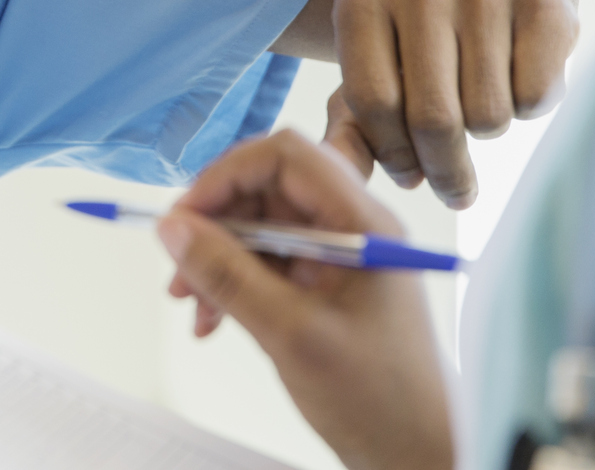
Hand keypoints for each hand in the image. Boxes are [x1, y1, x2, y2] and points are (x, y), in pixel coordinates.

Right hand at [158, 131, 452, 469]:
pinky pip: (271, 262)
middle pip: (268, 189)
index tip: (185, 216)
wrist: (420, 454)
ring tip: (192, 303)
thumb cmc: (380, 400)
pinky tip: (213, 319)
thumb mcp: (291, 334)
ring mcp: (341, 256)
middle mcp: (354, 228)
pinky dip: (235, 283)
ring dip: (218, 258)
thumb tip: (174, 229)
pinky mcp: (330, 285)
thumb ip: (229, 275)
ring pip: (263, 227)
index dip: (226, 176)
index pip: (285, 156)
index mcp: (362, 223)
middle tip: (180, 265)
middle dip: (215, 223)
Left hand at [327, 0, 574, 207]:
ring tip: (479, 98)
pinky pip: (535, 97)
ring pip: (488, 115)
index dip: (393, 153)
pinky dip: (528, 108)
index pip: (372, 101)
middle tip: (453, 186)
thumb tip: (345, 171)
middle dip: (444, 167)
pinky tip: (514, 75)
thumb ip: (350, 128)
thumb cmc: (421, 45)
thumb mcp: (374, 75)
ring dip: (485, 129)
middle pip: (432, 116)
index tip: (408, 173)